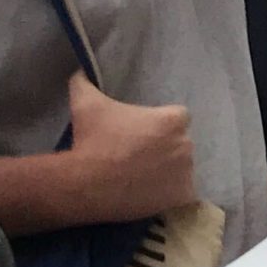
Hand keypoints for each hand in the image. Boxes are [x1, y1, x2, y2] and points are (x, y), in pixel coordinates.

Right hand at [66, 73, 196, 219]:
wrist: (85, 182)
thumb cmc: (92, 140)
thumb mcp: (86, 103)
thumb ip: (86, 82)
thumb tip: (79, 70)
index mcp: (174, 119)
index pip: (176, 119)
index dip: (159, 127)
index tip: (141, 135)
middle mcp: (186, 143)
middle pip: (180, 144)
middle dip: (164, 149)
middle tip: (137, 158)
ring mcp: (186, 172)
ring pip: (181, 169)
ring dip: (167, 172)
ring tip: (140, 179)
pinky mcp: (182, 196)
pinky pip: (184, 195)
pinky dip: (172, 195)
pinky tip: (153, 195)